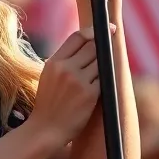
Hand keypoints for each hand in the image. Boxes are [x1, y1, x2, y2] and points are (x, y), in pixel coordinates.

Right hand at [28, 31, 102, 148]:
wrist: (46, 129)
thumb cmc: (49, 103)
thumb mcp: (49, 76)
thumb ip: (64, 60)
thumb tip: (89, 43)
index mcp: (53, 62)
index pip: (77, 37)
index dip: (94, 31)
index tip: (107, 29)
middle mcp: (65, 69)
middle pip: (92, 46)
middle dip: (103, 47)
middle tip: (112, 47)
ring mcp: (78, 81)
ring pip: (101, 62)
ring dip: (105, 64)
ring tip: (104, 70)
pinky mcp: (90, 94)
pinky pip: (104, 79)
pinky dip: (106, 79)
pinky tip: (103, 84)